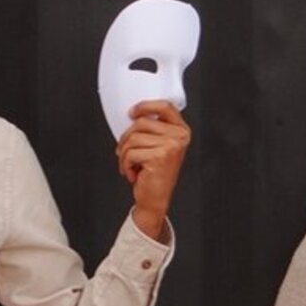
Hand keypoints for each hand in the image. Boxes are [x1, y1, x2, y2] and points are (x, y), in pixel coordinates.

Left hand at [116, 100, 190, 241]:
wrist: (155, 199)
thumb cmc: (153, 173)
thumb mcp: (157, 146)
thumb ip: (152, 129)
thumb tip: (132, 114)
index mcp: (181, 130)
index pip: (166, 106)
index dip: (146, 105)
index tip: (131, 113)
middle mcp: (180, 137)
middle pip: (142, 122)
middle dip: (126, 138)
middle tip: (124, 153)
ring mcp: (171, 146)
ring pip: (133, 138)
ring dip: (124, 154)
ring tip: (129, 165)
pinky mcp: (160, 157)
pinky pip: (131, 152)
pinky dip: (126, 164)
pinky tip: (133, 173)